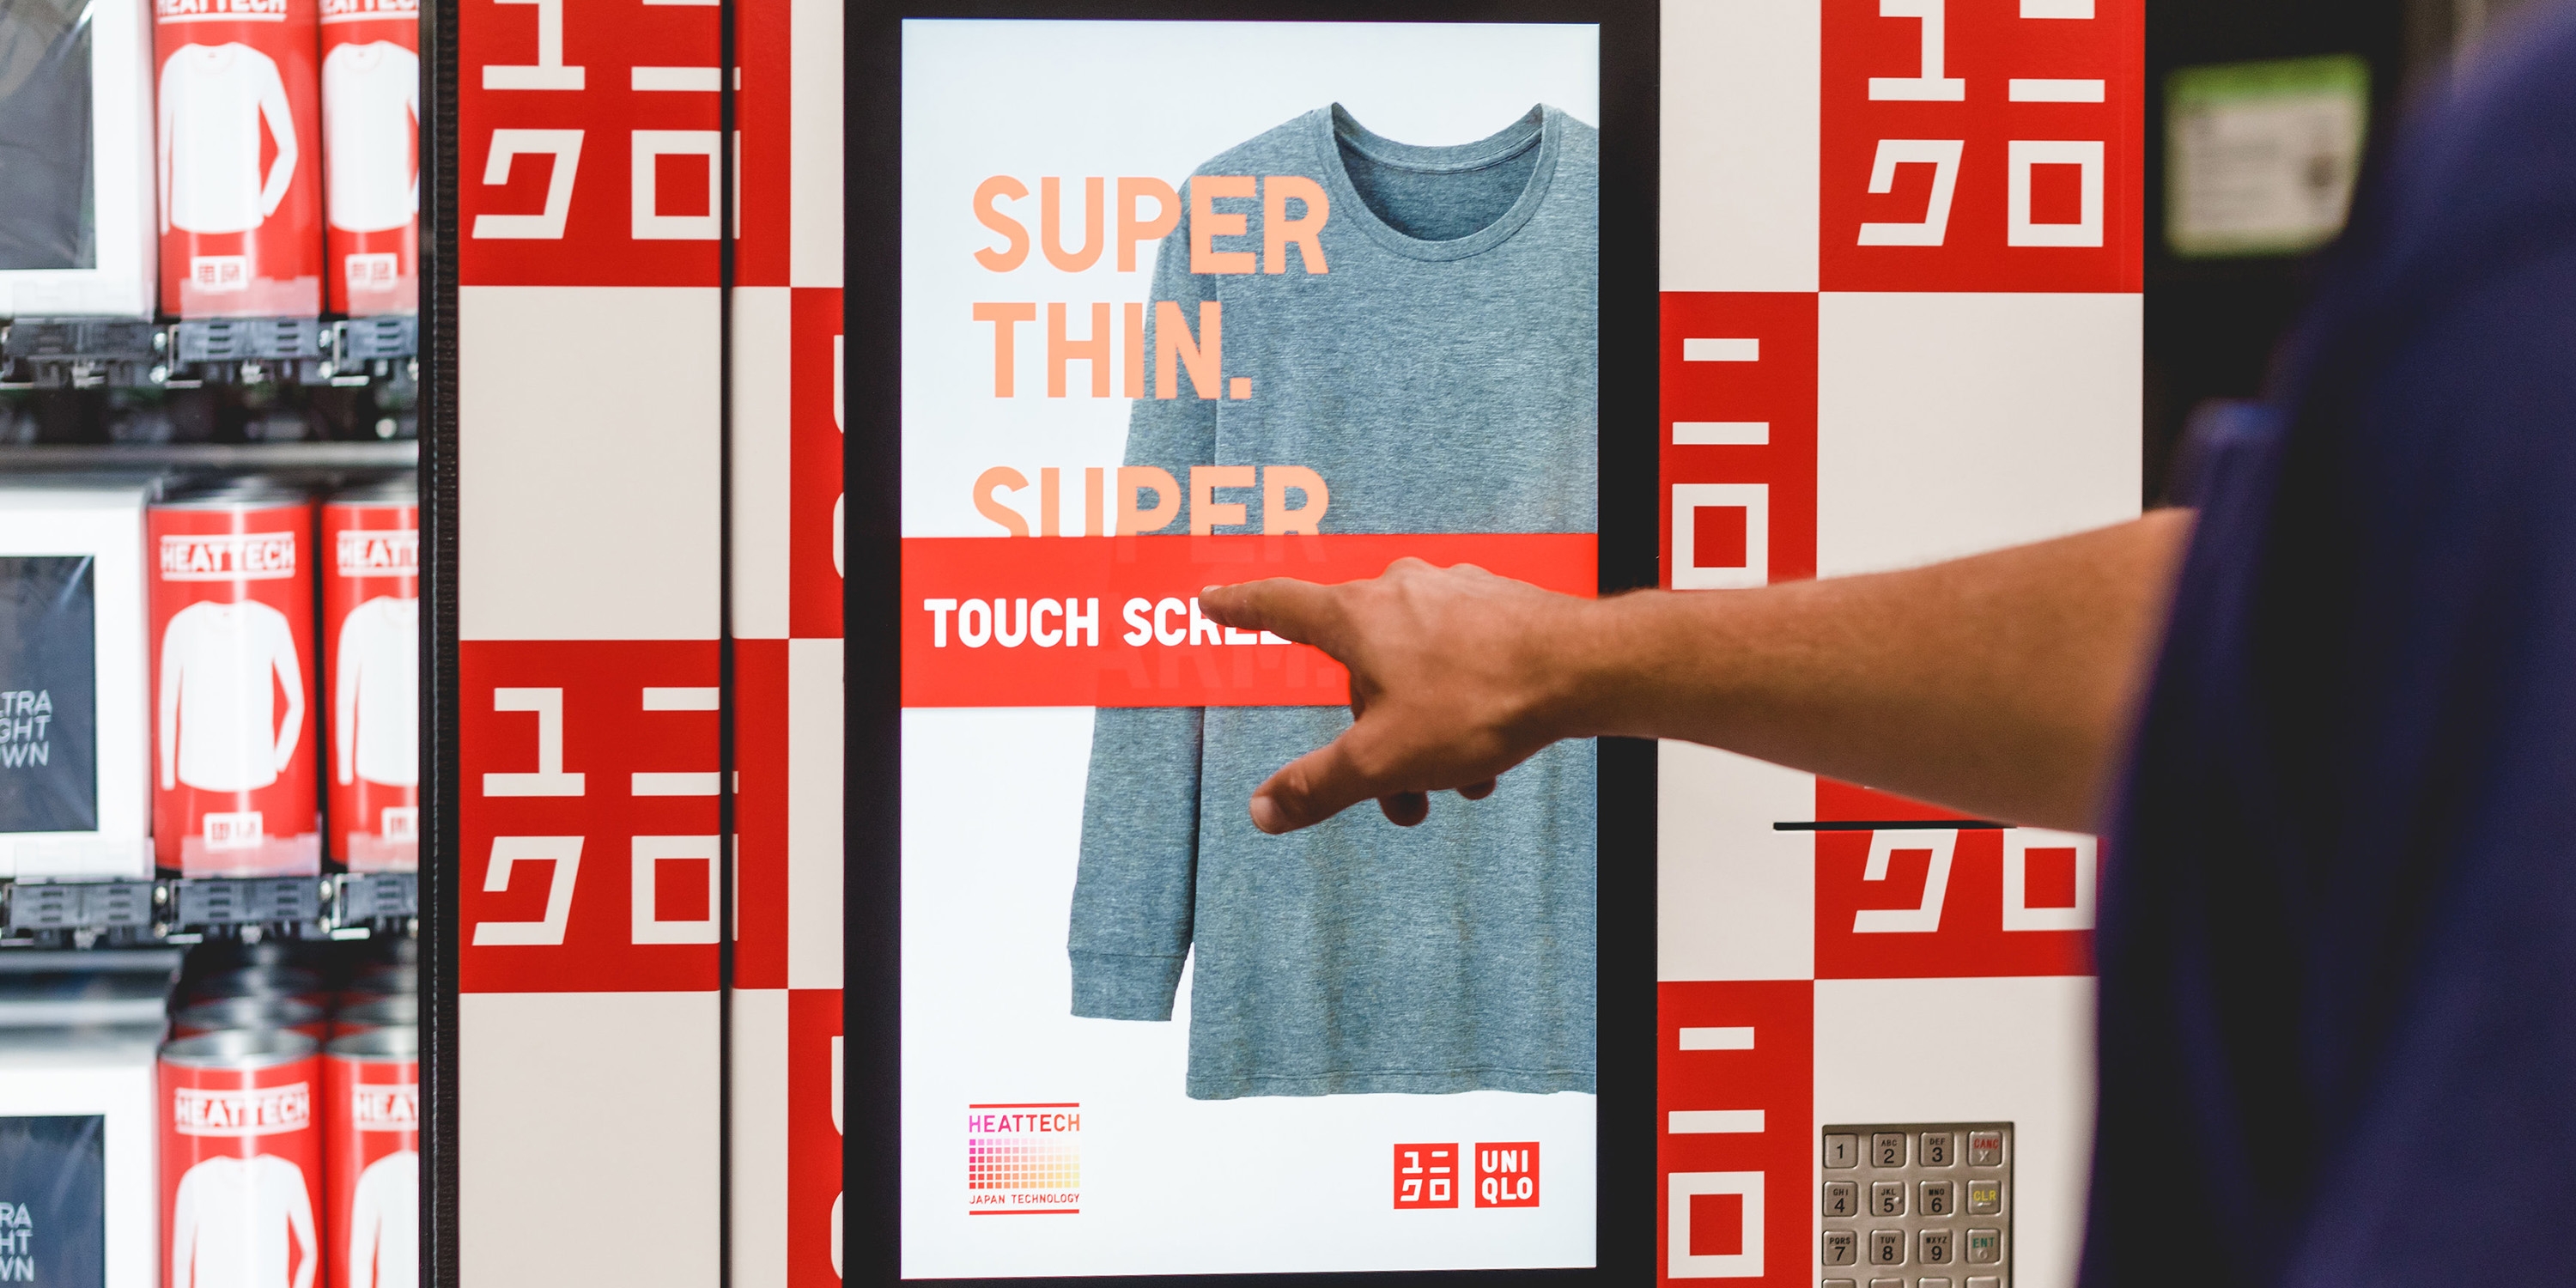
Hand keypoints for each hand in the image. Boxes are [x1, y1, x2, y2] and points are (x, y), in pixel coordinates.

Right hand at [1199, 558, 1595, 832]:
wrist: (1584, 669)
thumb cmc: (1482, 700)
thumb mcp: (1385, 761)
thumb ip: (1319, 787)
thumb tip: (1263, 811)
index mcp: (1357, 615)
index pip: (1279, 605)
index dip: (1240, 607)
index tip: (1214, 600)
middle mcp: (1399, 591)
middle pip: (1359, 673)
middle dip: (1374, 739)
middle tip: (1402, 795)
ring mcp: (1452, 594)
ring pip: (1414, 675)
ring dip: (1425, 735)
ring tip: (1459, 780)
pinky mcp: (1497, 608)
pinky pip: (1459, 665)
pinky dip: (1463, 711)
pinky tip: (1491, 752)